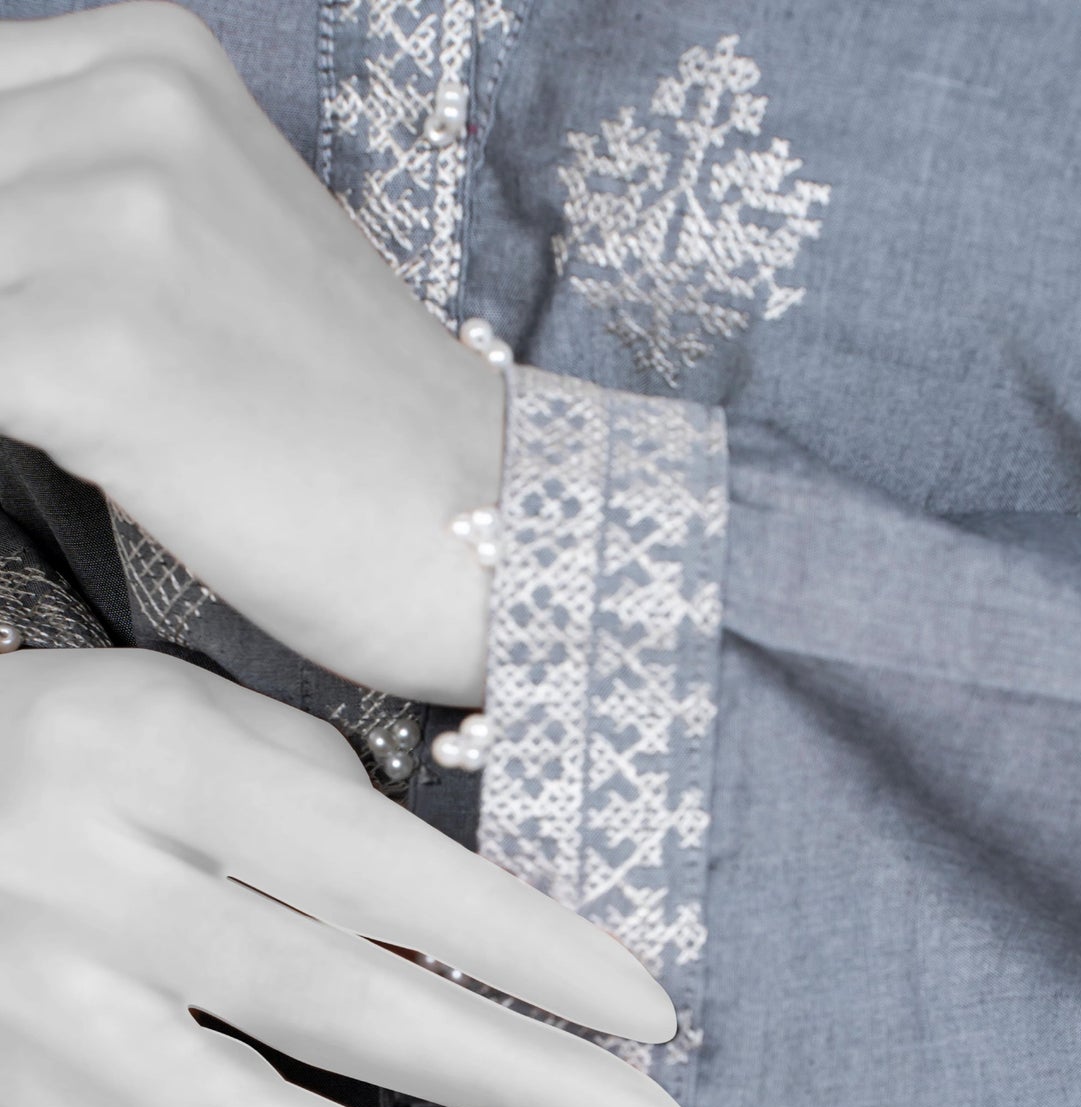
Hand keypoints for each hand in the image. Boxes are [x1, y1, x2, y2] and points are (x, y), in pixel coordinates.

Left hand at [0, 1, 500, 703]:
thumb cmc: (348, 421)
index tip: (23, 312)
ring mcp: (117, 226)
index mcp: (156, 60)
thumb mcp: (211, 241)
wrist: (490, 527)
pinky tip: (49, 460)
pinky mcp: (91, 353)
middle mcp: (133, 110)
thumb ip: (69, 199)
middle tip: (44, 381)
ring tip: (67, 425)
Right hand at [0, 649, 699, 1106]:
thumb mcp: (206, 714)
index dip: (528, 951)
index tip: (651, 1016)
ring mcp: (49, 1032)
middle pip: (342, 1009)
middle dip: (528, 1082)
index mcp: (155, 769)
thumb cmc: (85, 740)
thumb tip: (478, 944)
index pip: (381, 873)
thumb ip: (338, 810)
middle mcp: (93, 902)